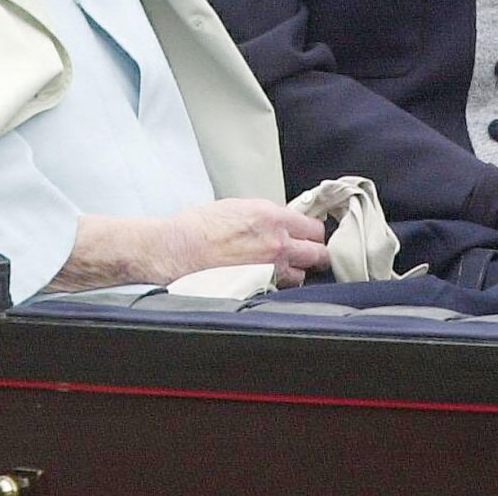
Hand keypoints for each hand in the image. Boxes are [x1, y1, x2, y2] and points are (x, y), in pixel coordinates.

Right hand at [154, 198, 329, 287]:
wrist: (178, 249)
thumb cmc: (200, 227)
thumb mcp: (238, 207)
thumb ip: (267, 216)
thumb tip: (281, 223)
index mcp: (271, 216)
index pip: (314, 227)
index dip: (314, 232)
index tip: (311, 235)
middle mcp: (276, 242)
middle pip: (318, 253)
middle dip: (315, 254)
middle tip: (309, 255)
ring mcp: (269, 268)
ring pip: (302, 275)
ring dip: (296, 272)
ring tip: (281, 269)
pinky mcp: (259, 287)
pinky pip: (281, 289)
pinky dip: (278, 286)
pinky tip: (267, 280)